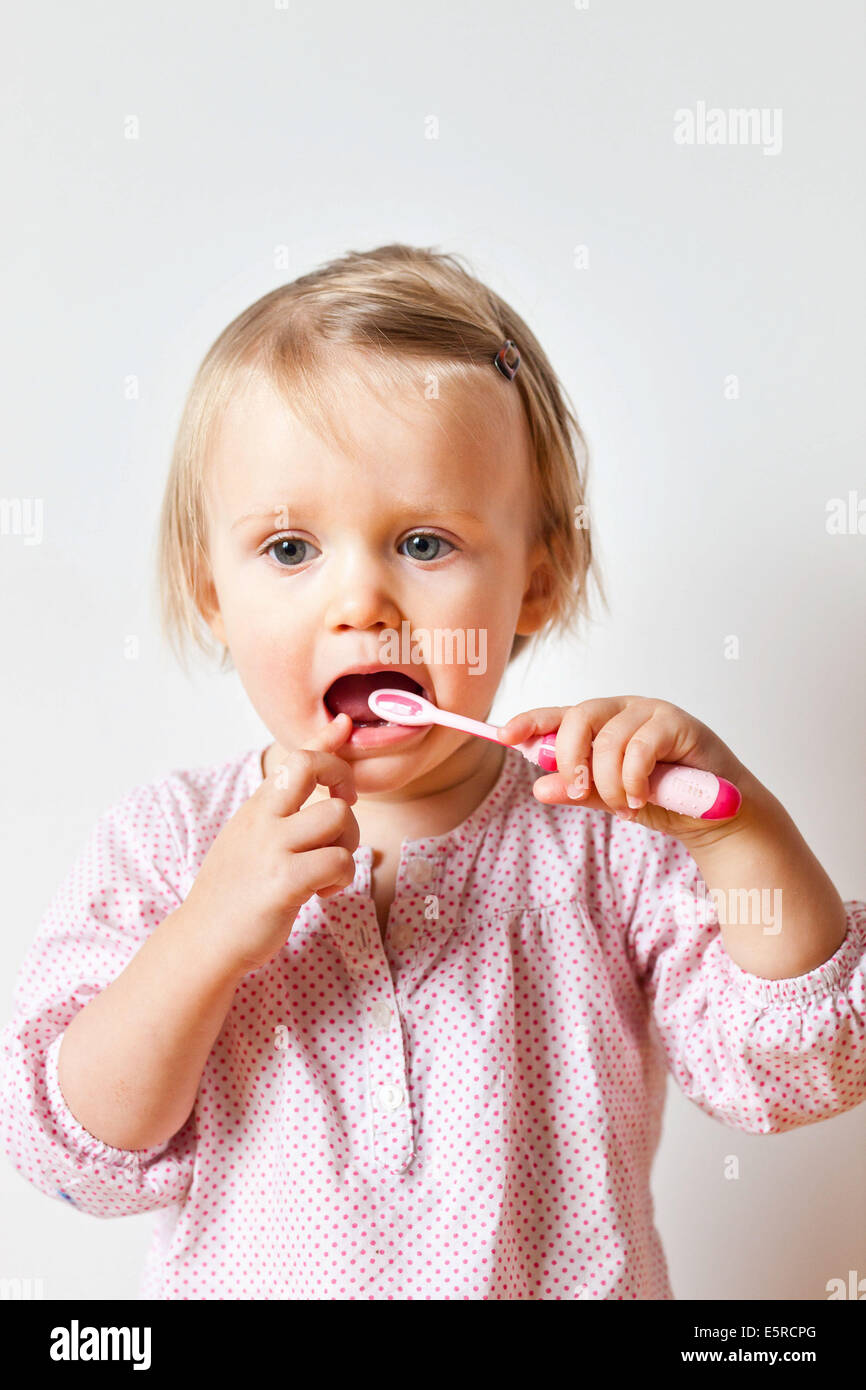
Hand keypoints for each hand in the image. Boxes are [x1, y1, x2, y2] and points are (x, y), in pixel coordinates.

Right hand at [183, 713, 359, 975]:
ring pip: (337, 817)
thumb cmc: (233, 892)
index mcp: (256, 808)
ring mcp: (272, 849)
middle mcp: (262, 820)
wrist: (203, 941)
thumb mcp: (248, 839)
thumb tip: (301, 783)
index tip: (344, 726)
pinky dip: (342, 877)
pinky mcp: (284, 882)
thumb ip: (276, 812)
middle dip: (344, 781)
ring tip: (331, 865)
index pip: (292, 757)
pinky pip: (338, 861)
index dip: (324, 739)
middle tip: (345, 809)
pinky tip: (324, 891)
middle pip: (312, 767)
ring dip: (348, 841)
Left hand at [497, 695, 754, 842]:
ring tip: (625, 804)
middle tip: (582, 792)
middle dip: (571, 759)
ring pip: (608, 738)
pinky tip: (641, 798)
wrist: (715, 815)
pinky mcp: (678, 724)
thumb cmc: (663, 799)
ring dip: (609, 781)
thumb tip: (539, 787)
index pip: (558, 715)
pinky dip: (633, 778)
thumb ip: (579, 791)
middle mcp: (623, 710)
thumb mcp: (611, 798)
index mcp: (601, 723)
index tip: (502, 736)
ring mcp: (651, 712)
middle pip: (579, 717)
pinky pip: (640, 747)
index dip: (529, 722)